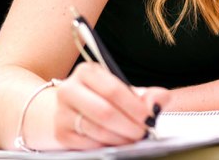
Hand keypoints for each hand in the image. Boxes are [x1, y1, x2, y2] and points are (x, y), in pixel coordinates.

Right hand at [54, 63, 169, 148]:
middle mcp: (69, 89)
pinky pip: (88, 145)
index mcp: (87, 72)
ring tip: (134, 138)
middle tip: (144, 132)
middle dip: (129, 125)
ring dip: (121, 138)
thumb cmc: (104, 98)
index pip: (113, 90)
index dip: (134, 106)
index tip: (149, 117)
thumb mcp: (125, 90)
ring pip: (97, 130)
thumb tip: (158, 101)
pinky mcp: (60, 133)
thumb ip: (148, 94)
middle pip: (104, 112)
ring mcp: (62, 112)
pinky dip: (107, 146)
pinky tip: (118, 142)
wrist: (72, 109)